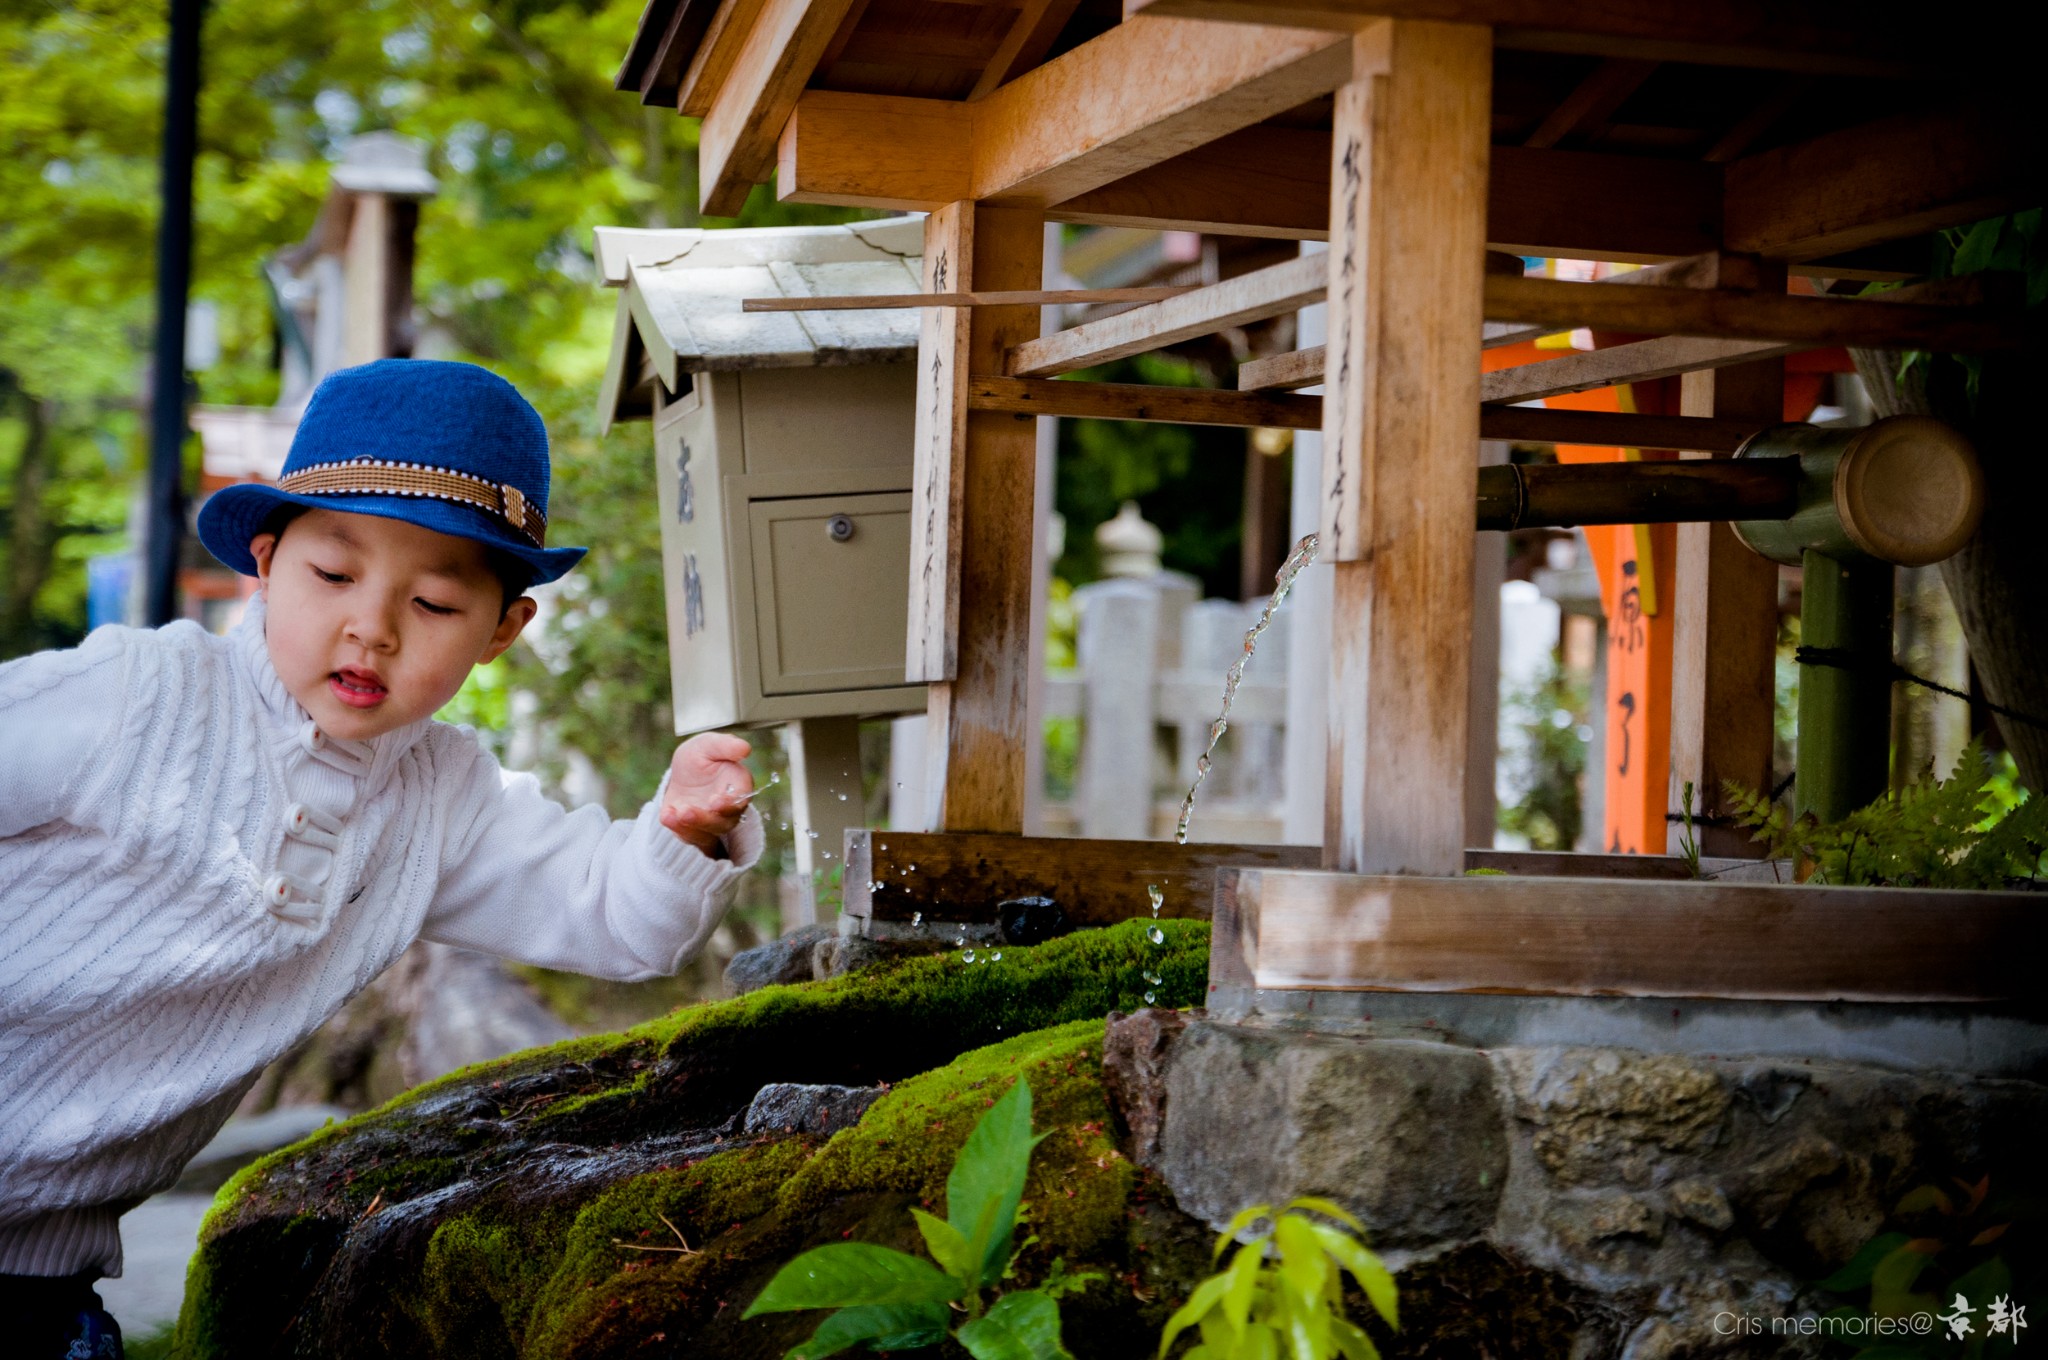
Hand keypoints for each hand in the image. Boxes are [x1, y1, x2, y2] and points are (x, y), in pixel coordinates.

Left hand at [659, 732, 753, 854]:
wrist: (681, 773)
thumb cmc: (701, 757)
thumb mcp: (708, 745)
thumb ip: (726, 746)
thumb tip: (745, 749)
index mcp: (738, 785)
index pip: (741, 798)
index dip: (730, 803)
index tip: (715, 801)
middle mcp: (729, 809)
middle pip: (724, 822)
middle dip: (705, 820)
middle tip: (687, 812)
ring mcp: (711, 823)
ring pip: (707, 834)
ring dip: (691, 827)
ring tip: (675, 814)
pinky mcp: (694, 831)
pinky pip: (689, 837)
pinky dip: (677, 829)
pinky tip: (666, 816)